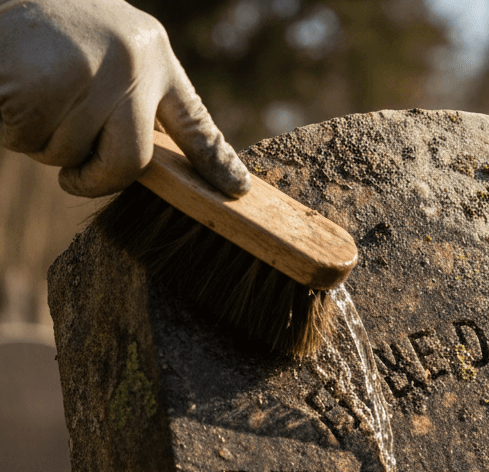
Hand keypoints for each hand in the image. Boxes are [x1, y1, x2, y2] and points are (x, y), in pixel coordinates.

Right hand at [0, 0, 249, 197]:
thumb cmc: (44, 34)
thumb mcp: (107, 55)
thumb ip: (136, 101)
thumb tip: (167, 169)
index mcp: (152, 52)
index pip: (193, 120)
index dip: (214, 160)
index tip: (237, 190)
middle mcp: (130, 60)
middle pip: (130, 161)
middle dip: (96, 178)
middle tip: (74, 178)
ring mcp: (87, 71)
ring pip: (71, 155)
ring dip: (43, 141)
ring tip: (30, 90)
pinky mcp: (39, 84)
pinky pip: (30, 139)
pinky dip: (13, 130)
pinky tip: (8, 88)